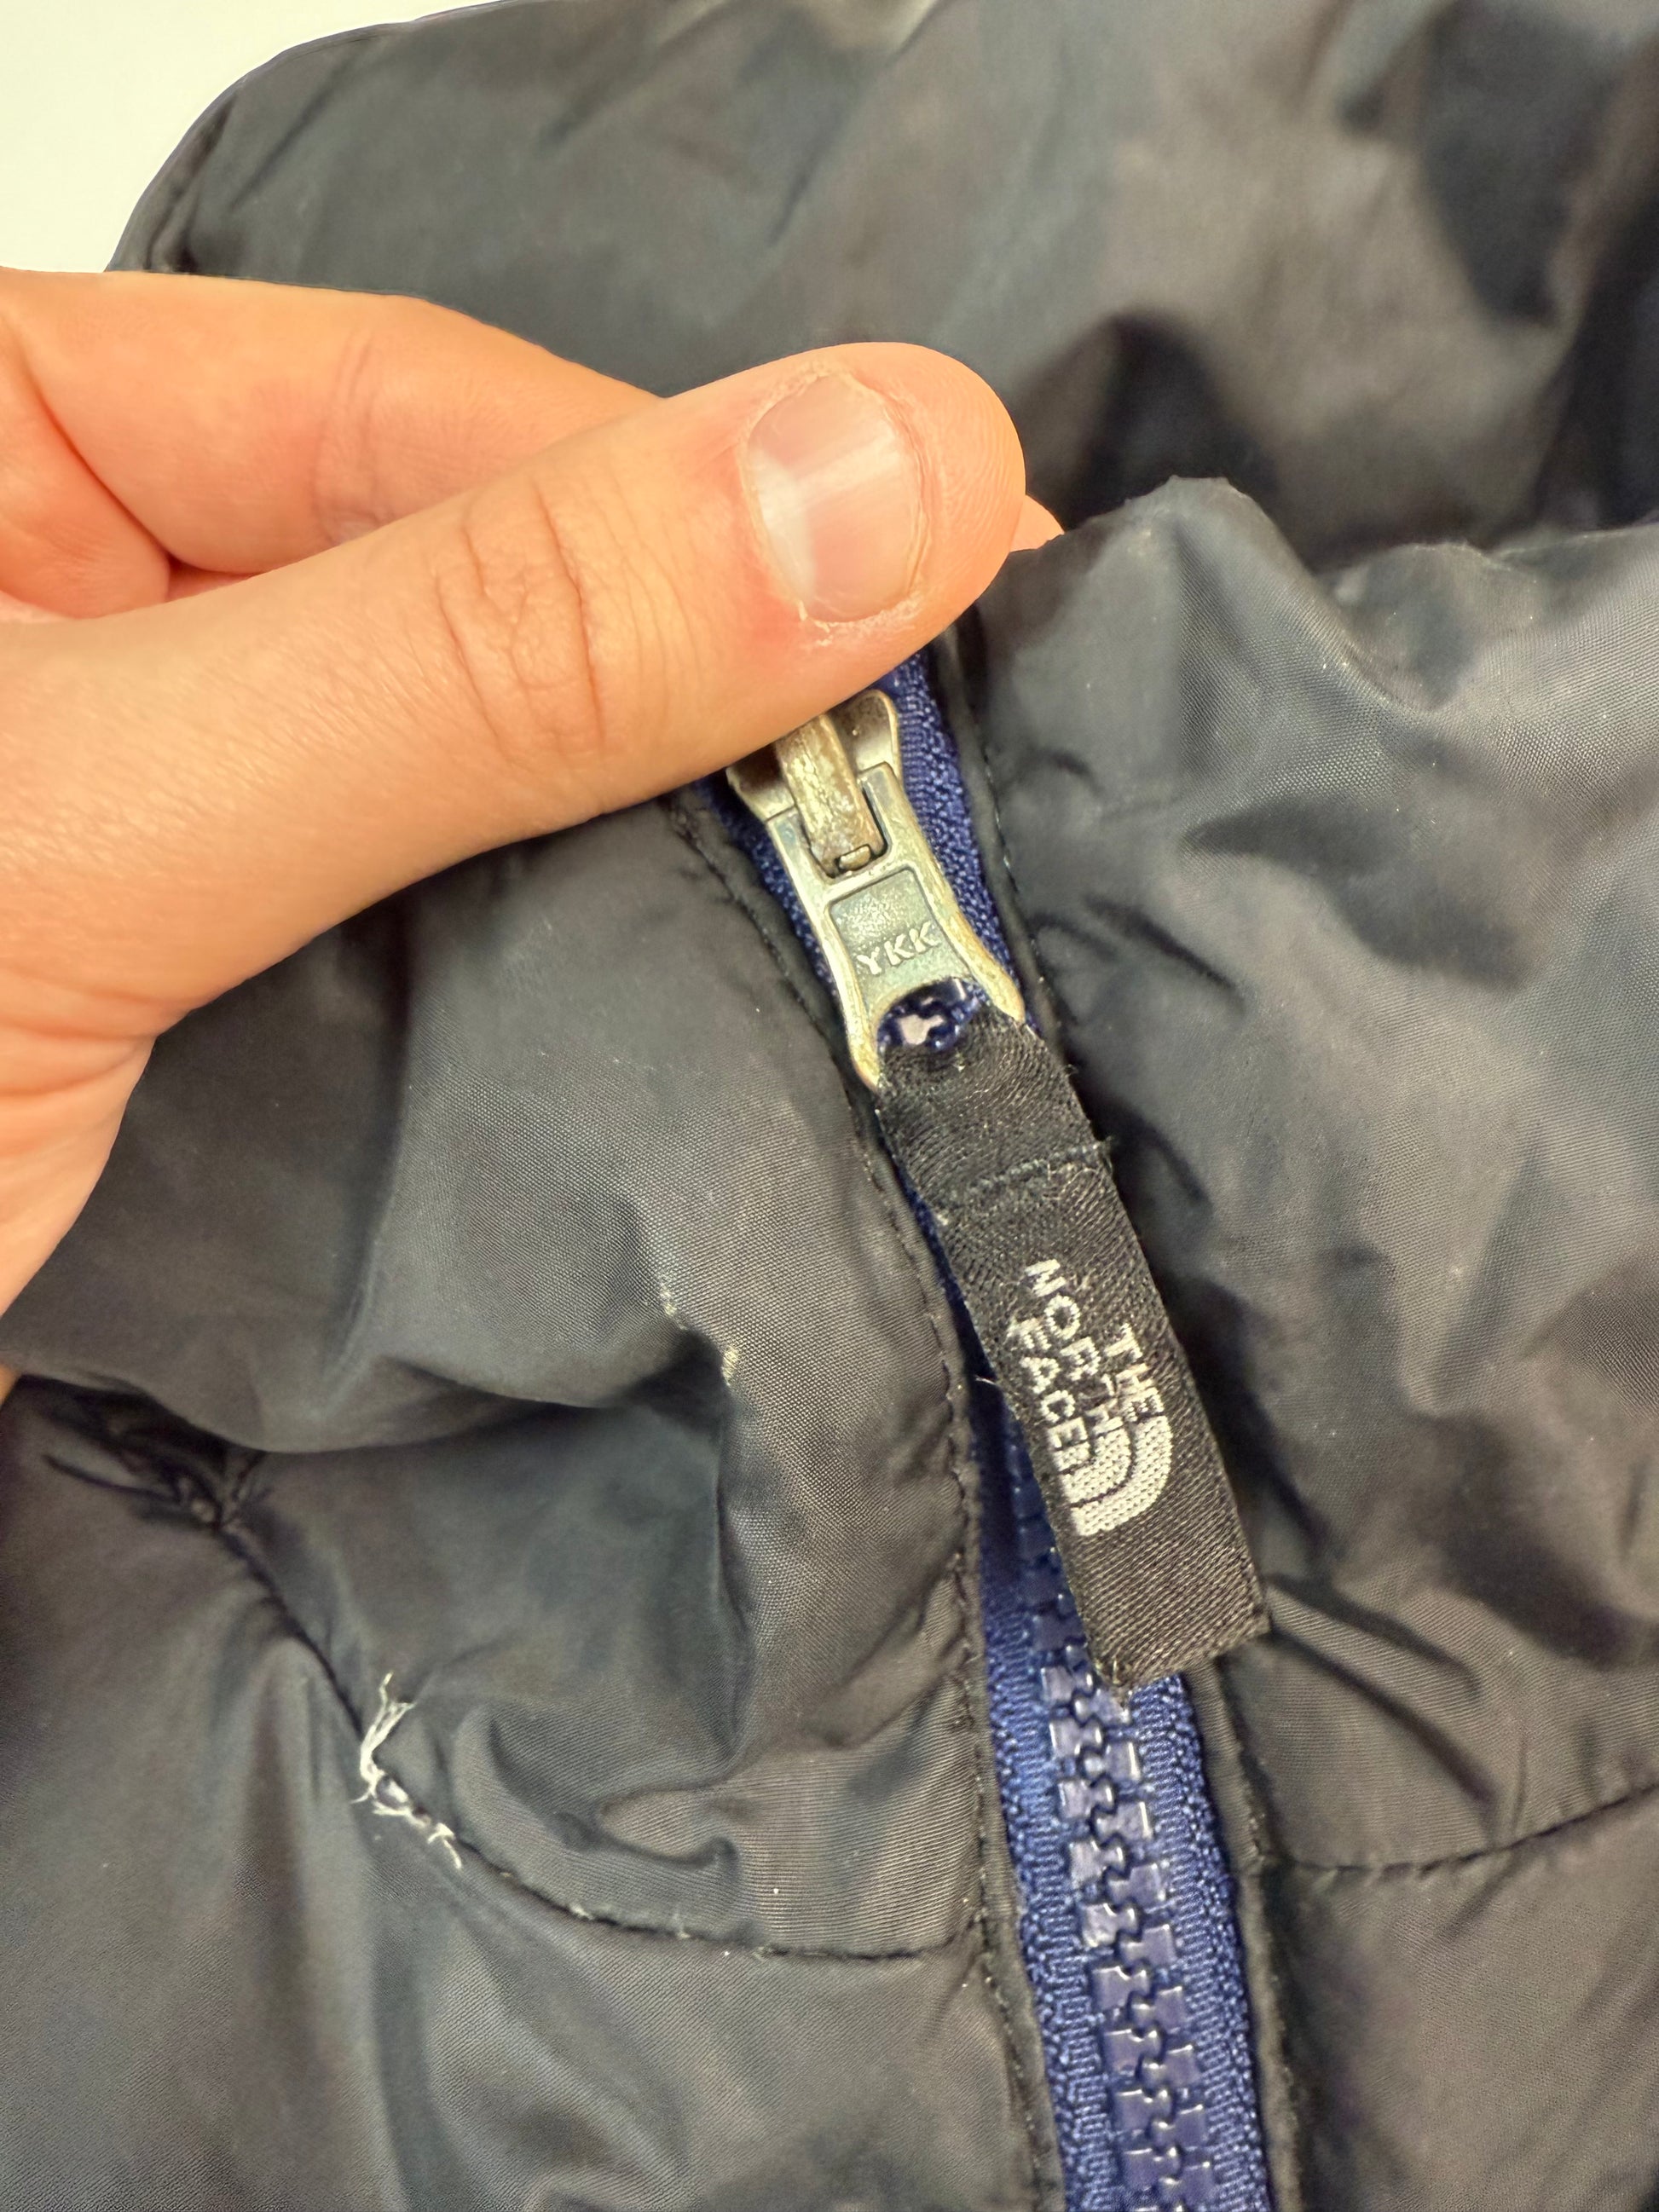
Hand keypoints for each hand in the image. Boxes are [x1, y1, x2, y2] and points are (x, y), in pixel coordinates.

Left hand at [0, 272, 1055, 1337]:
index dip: (709, 505)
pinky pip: (452, 961)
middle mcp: (99, 609)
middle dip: (721, 703)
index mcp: (6, 437)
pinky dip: (591, 1007)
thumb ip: (474, 656)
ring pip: (496, 794)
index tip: (976, 589)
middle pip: (490, 595)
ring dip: (681, 873)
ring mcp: (176, 821)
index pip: (435, 414)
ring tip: (917, 915)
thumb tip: (875, 476)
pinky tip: (735, 1028)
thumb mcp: (94, 820)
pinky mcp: (224, 1012)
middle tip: (980, 792)